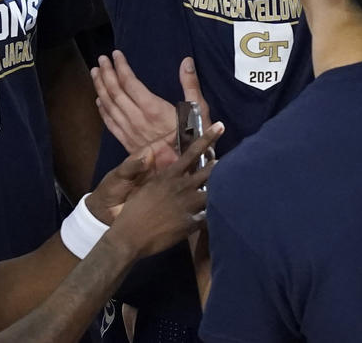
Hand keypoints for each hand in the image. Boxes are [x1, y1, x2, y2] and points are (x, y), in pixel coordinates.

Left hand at [92, 54, 207, 165]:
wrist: (186, 171)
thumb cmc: (196, 139)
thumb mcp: (199, 110)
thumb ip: (191, 85)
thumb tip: (186, 62)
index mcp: (153, 109)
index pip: (130, 83)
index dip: (121, 68)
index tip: (115, 55)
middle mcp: (137, 120)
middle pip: (115, 93)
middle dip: (106, 74)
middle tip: (101, 59)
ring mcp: (130, 133)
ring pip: (109, 107)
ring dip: (100, 88)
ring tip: (95, 73)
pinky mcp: (128, 144)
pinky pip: (111, 125)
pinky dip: (103, 111)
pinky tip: (98, 101)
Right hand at [107, 126, 222, 257]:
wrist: (129, 236)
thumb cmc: (134, 210)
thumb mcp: (149, 187)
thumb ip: (165, 179)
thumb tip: (176, 170)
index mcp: (170, 175)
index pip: (193, 152)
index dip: (208, 138)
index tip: (220, 126)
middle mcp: (182, 187)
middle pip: (210, 171)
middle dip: (222, 167)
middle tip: (233, 164)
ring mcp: (188, 205)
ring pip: (214, 192)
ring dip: (222, 190)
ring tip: (232, 189)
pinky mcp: (191, 223)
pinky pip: (210, 216)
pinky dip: (215, 215)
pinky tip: (221, 216)